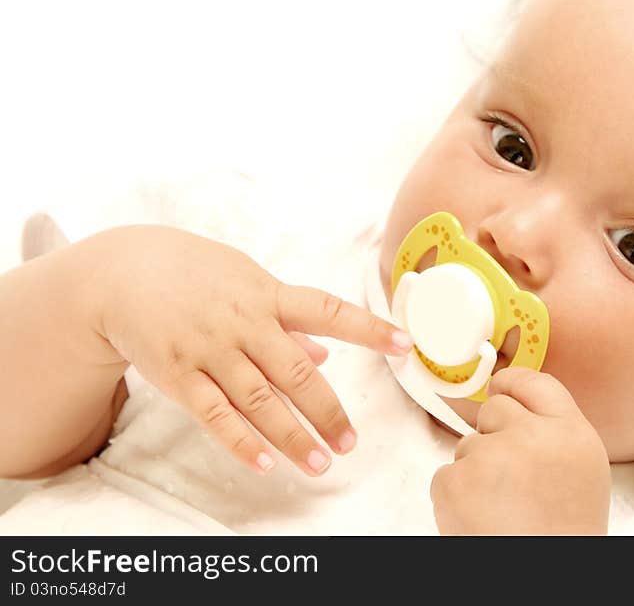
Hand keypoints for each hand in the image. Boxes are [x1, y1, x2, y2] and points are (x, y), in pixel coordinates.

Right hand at [88, 225, 411, 475]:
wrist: (124, 273)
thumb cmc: (196, 274)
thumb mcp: (247, 281)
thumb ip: (287, 319)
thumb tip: (325, 352)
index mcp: (269, 295)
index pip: (330, 311)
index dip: (369, 329)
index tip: (405, 345)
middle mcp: (245, 322)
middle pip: (297, 373)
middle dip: (328, 411)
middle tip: (350, 444)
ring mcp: (211, 349)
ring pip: (260, 401)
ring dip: (292, 436)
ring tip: (319, 462)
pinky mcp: (179, 374)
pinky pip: (214, 414)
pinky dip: (241, 441)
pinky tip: (264, 463)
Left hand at [430, 367, 610, 534]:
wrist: (543, 584)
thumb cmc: (563, 532)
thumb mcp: (582, 471)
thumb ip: (554, 432)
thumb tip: (512, 399)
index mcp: (572, 433)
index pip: (535, 382)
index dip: (513, 383)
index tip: (501, 386)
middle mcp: (532, 436)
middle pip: (495, 409)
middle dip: (495, 436)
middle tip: (512, 480)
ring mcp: (489, 457)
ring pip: (467, 445)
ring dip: (476, 472)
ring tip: (502, 511)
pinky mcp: (454, 482)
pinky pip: (447, 475)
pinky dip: (456, 497)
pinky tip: (481, 521)